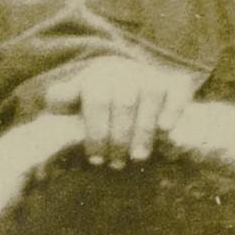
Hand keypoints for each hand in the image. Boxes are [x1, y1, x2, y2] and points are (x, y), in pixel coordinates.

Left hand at [36, 56, 187, 160]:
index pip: (97, 100)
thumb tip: (56, 98)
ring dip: (144, 127)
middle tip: (117, 163)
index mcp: (97, 76)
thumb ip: (61, 99)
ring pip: (151, 93)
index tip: (96, 158)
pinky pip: (177, 90)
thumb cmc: (94, 102)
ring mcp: (149, 75)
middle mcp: (125, 71)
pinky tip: (166, 130)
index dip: (96, 132)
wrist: (122, 82)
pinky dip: (174, 108)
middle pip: (124, 101)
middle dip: (119, 136)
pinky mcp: (172, 83)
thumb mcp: (73, 100)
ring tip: (139, 157)